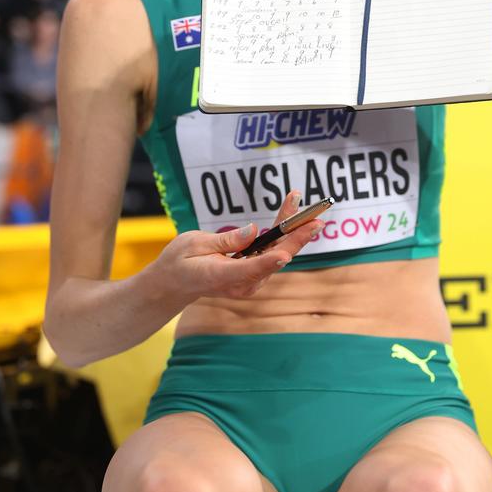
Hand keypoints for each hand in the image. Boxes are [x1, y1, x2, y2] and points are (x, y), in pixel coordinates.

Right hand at [155, 191, 320, 301]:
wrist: (175, 284)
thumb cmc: (180, 262)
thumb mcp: (193, 244)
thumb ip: (224, 240)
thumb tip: (253, 232)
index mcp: (221, 277)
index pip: (249, 270)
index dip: (268, 261)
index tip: (284, 254)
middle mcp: (241, 283)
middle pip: (274, 260)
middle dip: (296, 239)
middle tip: (316, 221)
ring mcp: (249, 281)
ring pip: (278, 255)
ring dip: (293, 231)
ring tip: (305, 206)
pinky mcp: (254, 274)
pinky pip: (272, 253)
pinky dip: (283, 234)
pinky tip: (292, 214)